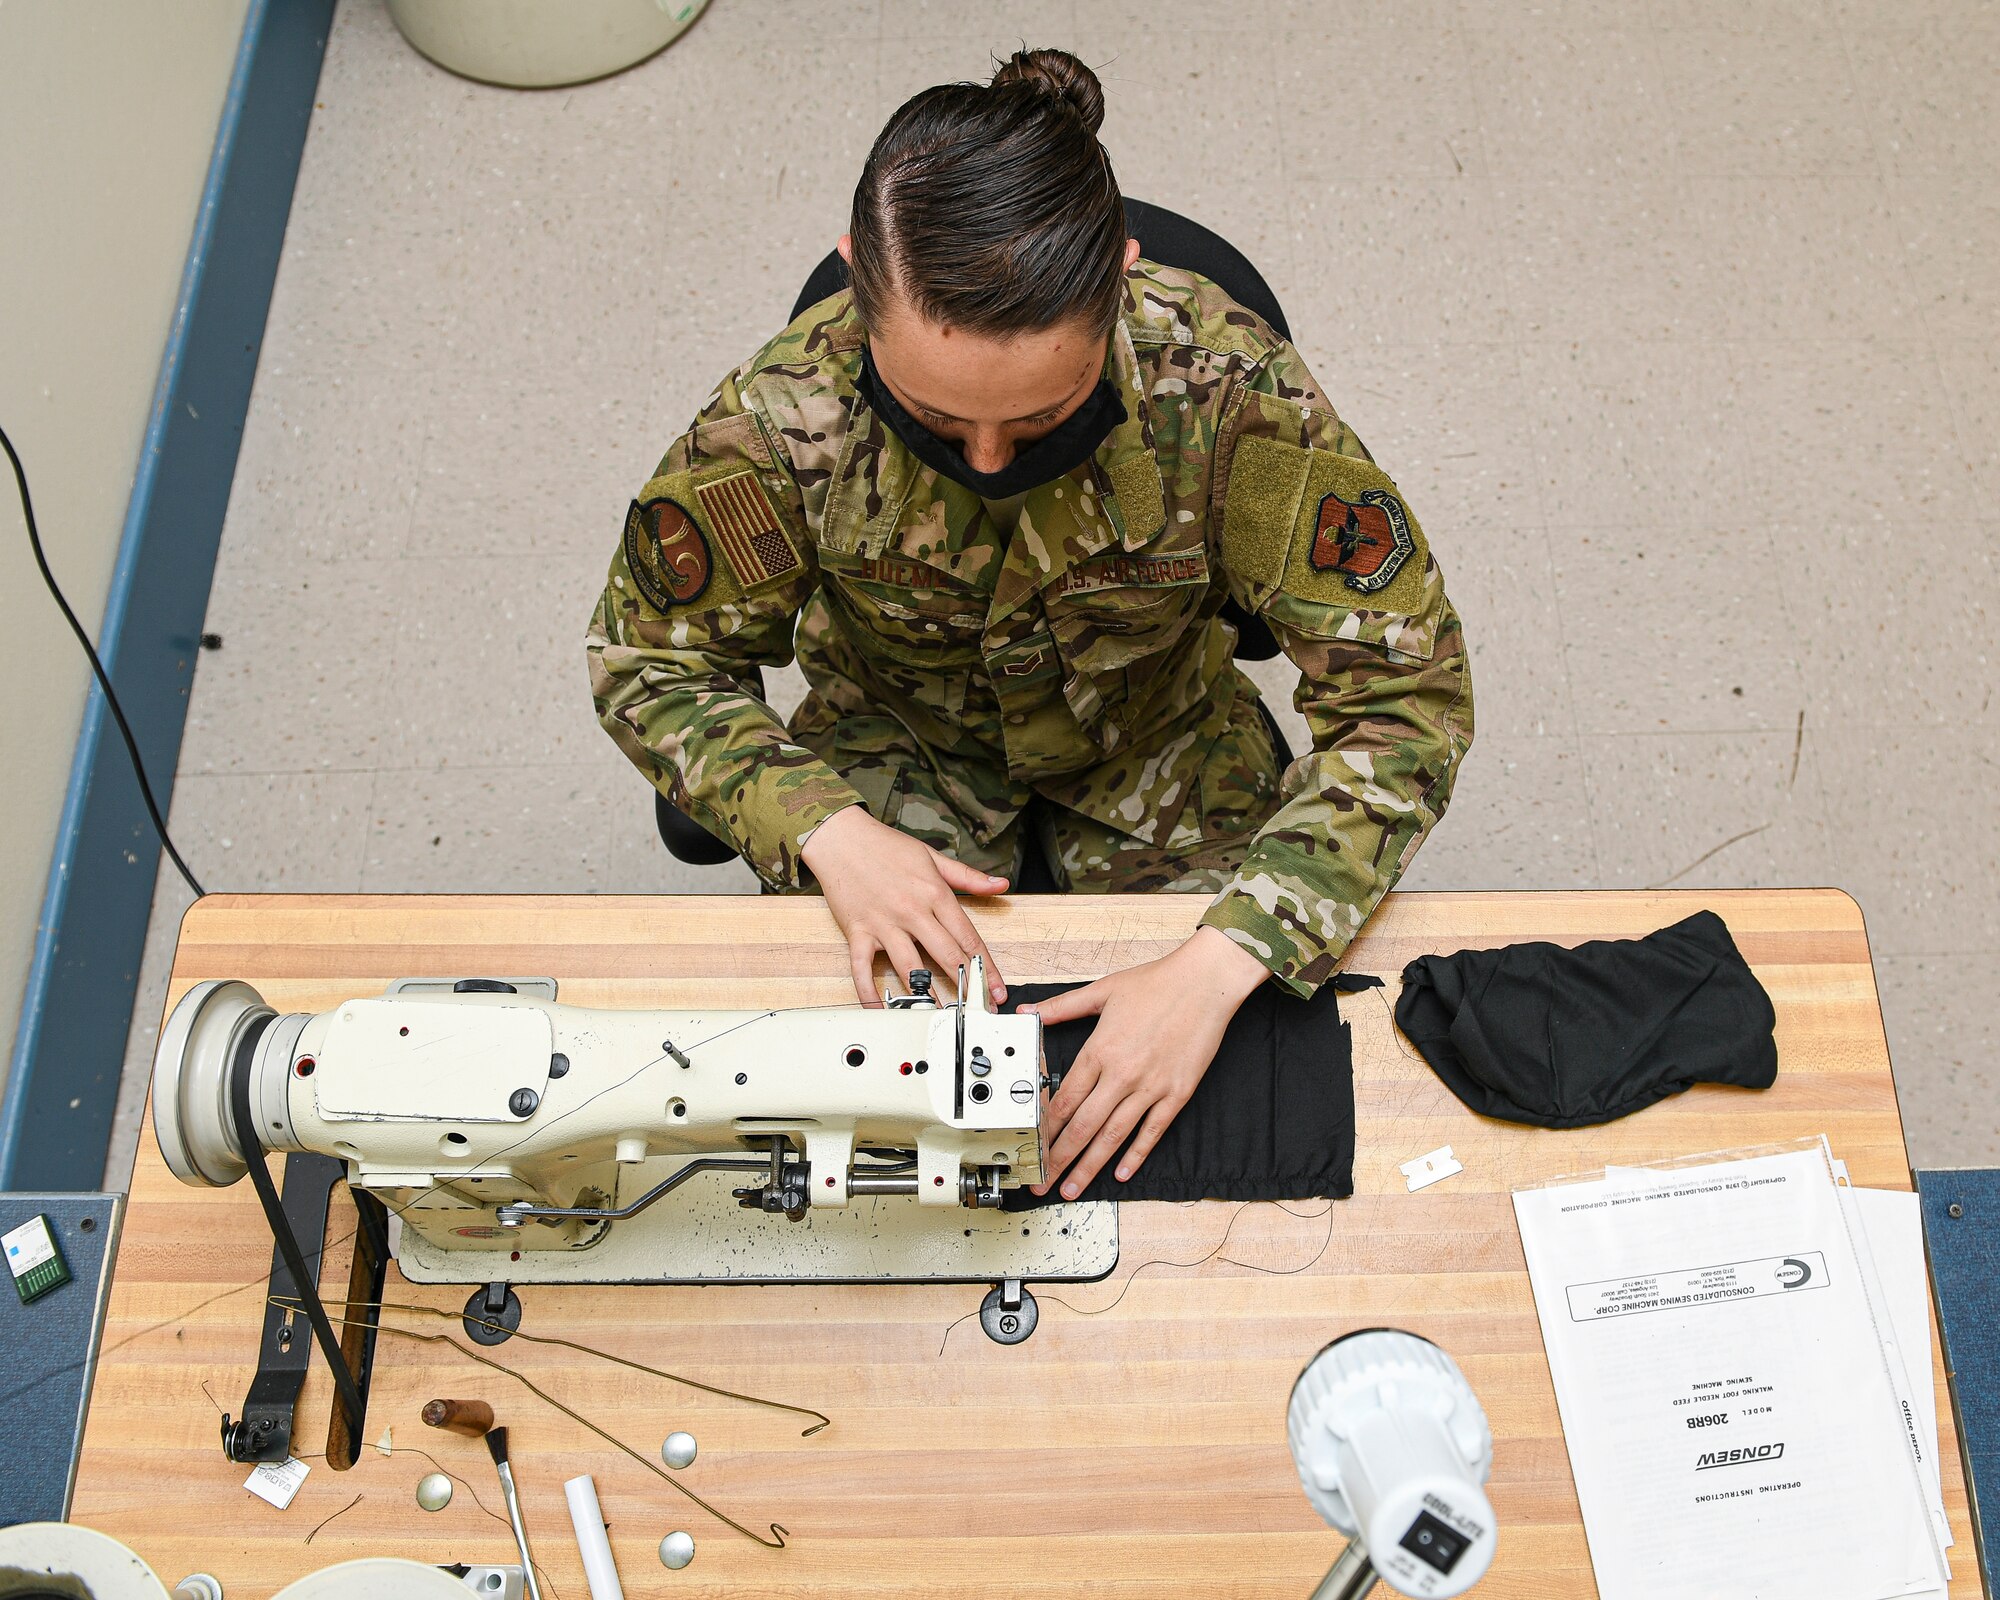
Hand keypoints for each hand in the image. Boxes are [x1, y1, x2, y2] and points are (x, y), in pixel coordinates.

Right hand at [800, 804, 1009, 1007]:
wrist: (841, 838)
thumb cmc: (886, 846)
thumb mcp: (932, 857)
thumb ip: (968, 877)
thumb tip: (1000, 885)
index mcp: (934, 893)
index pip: (968, 936)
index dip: (985, 966)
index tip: (996, 988)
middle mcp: (912, 912)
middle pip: (946, 955)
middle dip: (967, 985)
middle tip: (981, 1008)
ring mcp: (884, 924)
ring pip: (909, 967)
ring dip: (927, 994)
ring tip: (943, 1016)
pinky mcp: (858, 932)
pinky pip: (863, 968)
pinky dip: (869, 991)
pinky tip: (879, 1008)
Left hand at [1022, 927, 1268, 1198]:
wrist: (1205, 983)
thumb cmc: (1156, 983)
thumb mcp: (1101, 991)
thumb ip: (1060, 1007)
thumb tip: (1027, 1012)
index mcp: (1100, 1050)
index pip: (1064, 1100)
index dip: (1044, 1129)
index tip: (1031, 1147)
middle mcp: (1122, 1074)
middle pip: (1083, 1126)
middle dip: (1059, 1158)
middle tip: (1042, 1182)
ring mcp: (1151, 1087)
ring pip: (1113, 1136)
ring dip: (1090, 1166)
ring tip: (1072, 1188)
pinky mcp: (1177, 1093)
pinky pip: (1152, 1132)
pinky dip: (1136, 1155)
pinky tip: (1120, 1173)